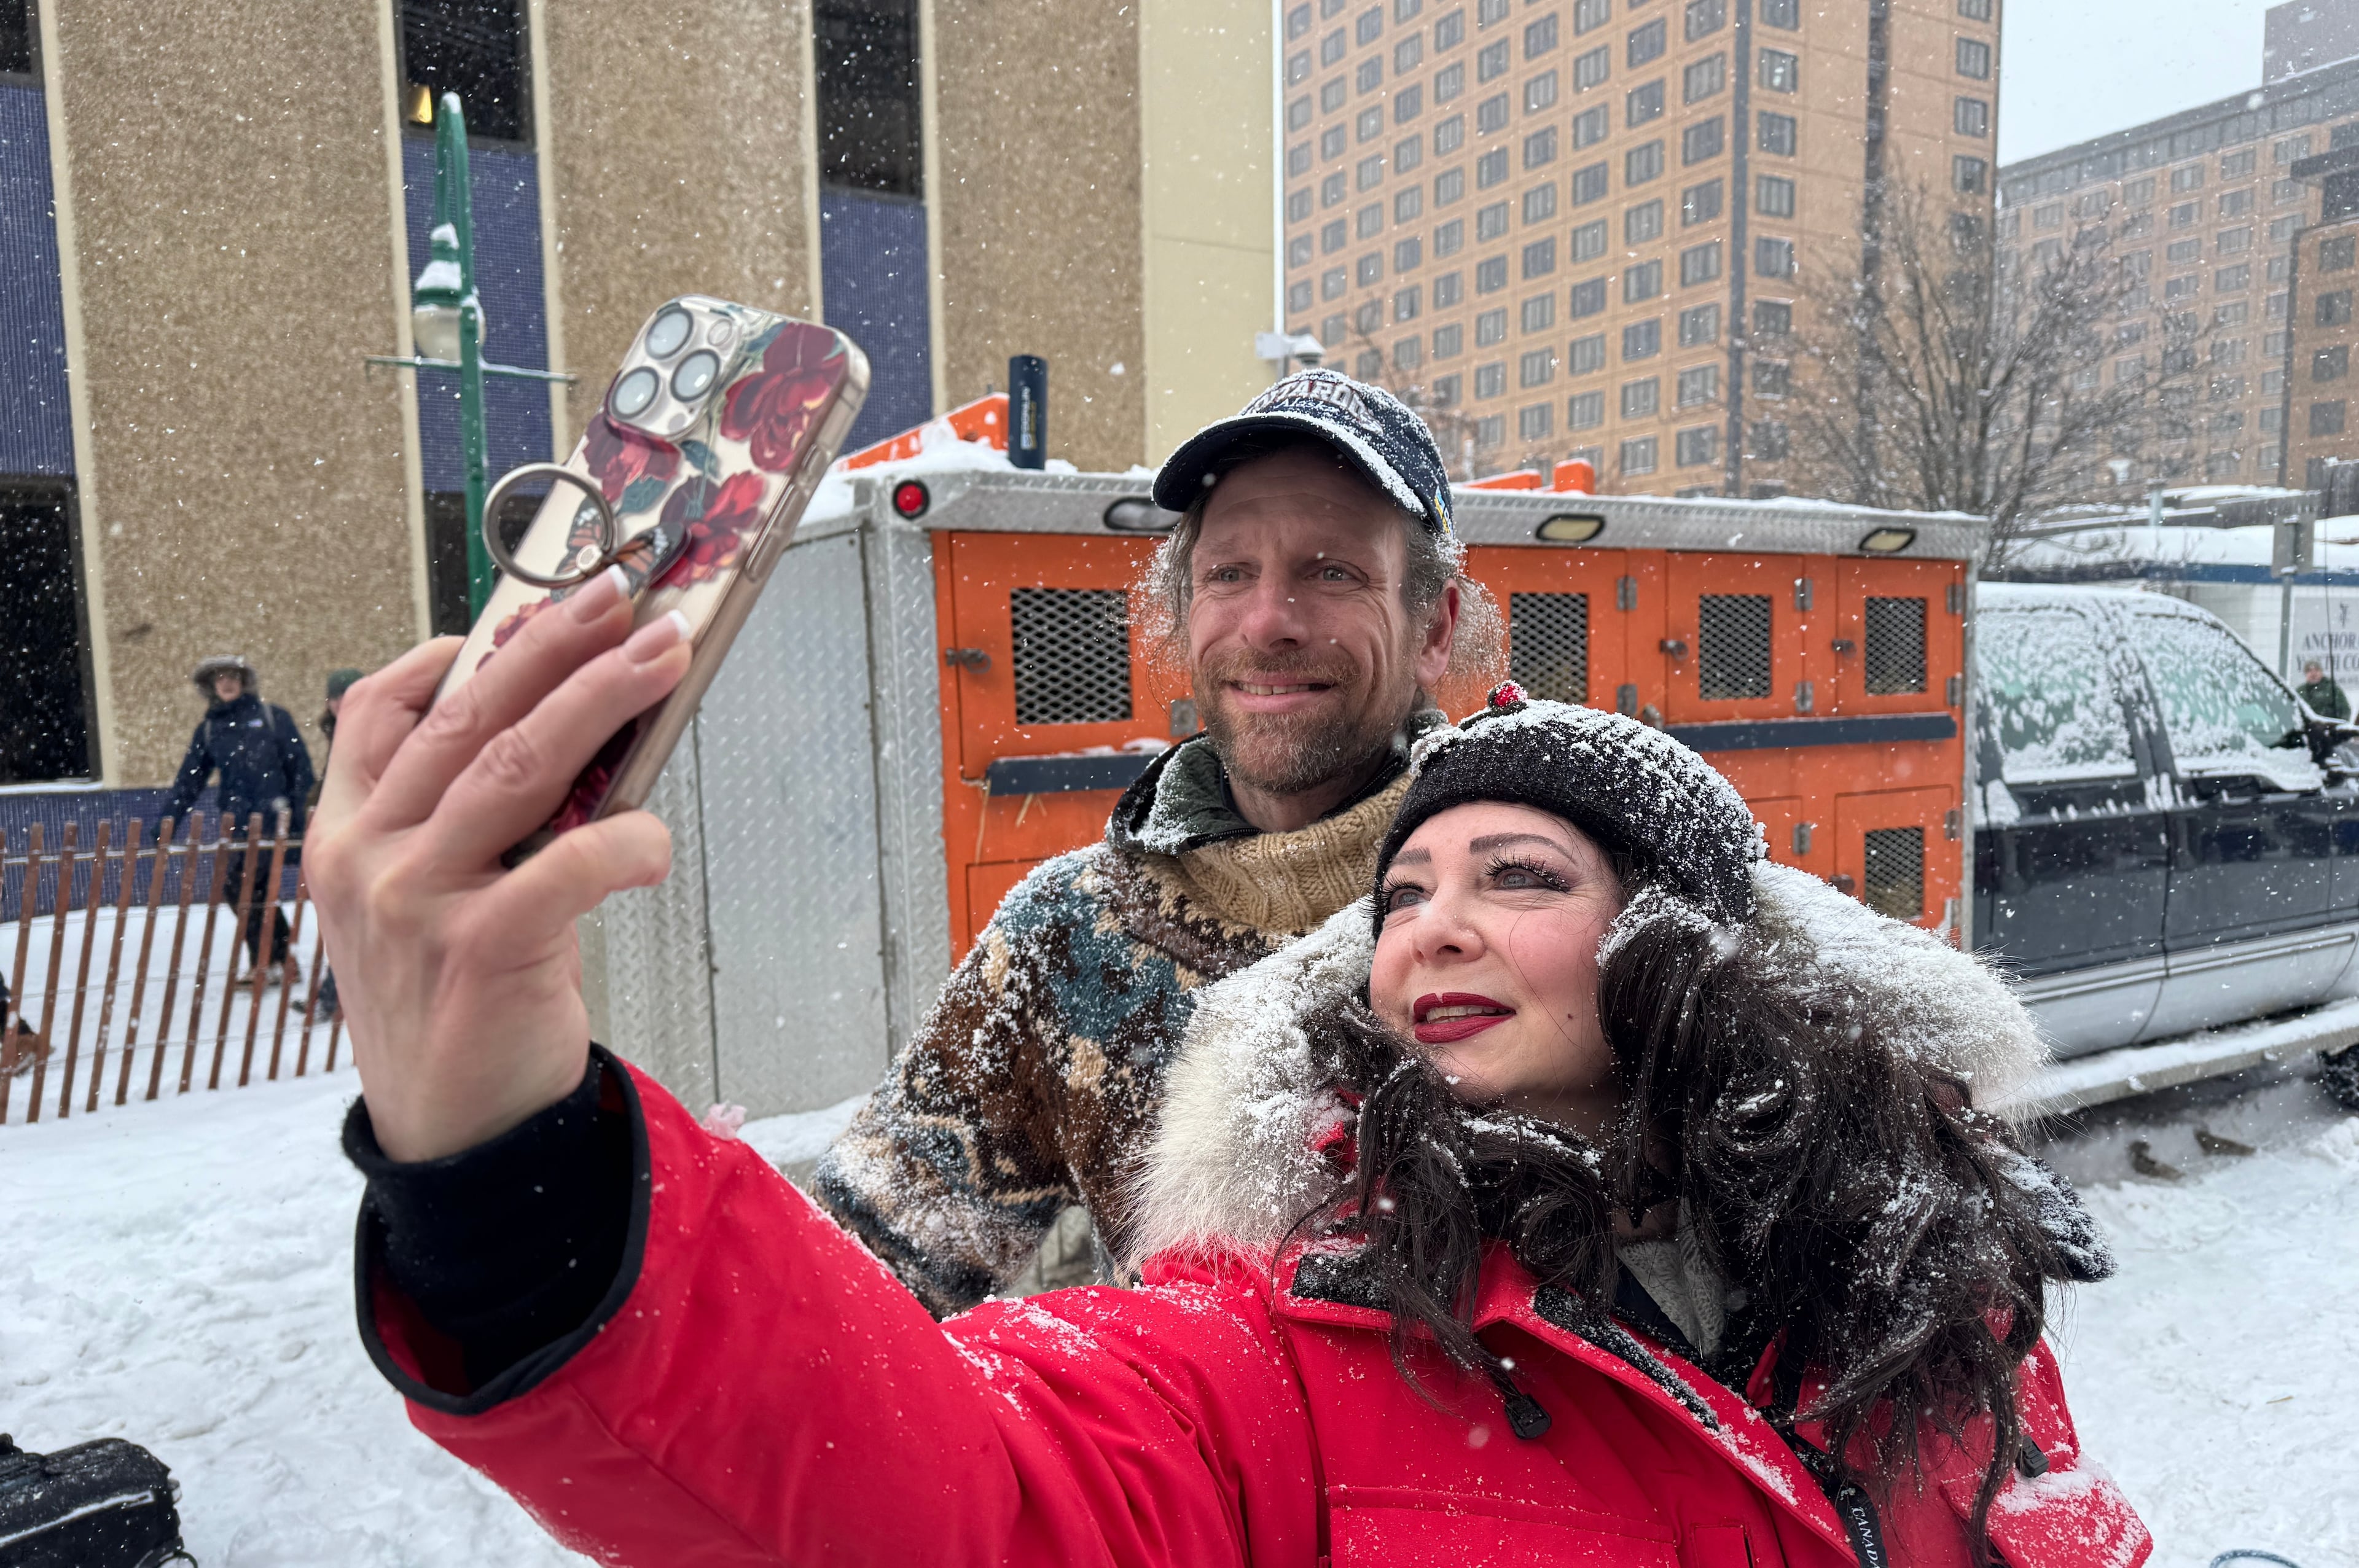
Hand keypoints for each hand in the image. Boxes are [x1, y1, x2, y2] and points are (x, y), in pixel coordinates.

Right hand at [307, 567, 689, 1161]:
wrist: (454, 1132)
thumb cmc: (457, 997)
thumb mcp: (432, 895)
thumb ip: (467, 816)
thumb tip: (566, 721)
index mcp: (345, 832)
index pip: (379, 712)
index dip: (454, 651)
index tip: (524, 606)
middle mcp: (367, 857)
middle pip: (468, 720)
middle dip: (552, 646)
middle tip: (620, 595)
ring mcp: (414, 903)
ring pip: (516, 769)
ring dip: (599, 701)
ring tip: (662, 656)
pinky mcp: (478, 951)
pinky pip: (563, 868)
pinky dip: (621, 842)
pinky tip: (656, 840)